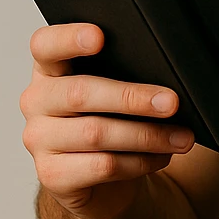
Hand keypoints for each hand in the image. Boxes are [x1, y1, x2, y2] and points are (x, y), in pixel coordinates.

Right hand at [21, 24, 193, 218]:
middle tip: (171, 102)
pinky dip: (140, 162)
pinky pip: (102, 166)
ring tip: (181, 137)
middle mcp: (37, 101)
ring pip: (96, 133)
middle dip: (133, 98)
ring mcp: (40, 140)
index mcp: (50, 69)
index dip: (69, 38)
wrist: (100, 181)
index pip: (46, 45)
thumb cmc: (111, 123)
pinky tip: (160, 157)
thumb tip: (167, 83)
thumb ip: (127, 75)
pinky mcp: (53, 175)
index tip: (99, 37)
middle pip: (80, 93)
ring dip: (148, 136)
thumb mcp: (115, 93)